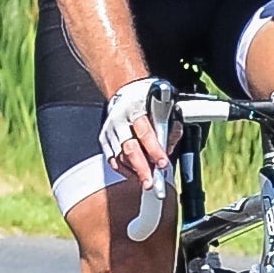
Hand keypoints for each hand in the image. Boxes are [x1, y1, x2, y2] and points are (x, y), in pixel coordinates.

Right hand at [101, 76, 178, 190]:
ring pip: (119, 156)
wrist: (126, 90)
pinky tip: (133, 174)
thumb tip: (170, 147)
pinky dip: (123, 169)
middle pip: (129, 148)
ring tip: (145, 181)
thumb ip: (170, 126)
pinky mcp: (104, 138)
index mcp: (136, 109)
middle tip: (151, 182)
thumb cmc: (148, 99)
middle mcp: (119, 120)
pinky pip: (112, 158)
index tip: (163, 163)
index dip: (155, 150)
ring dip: (133, 171)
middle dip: (141, 168)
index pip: (145, 132)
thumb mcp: (165, 105)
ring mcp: (110, 130)